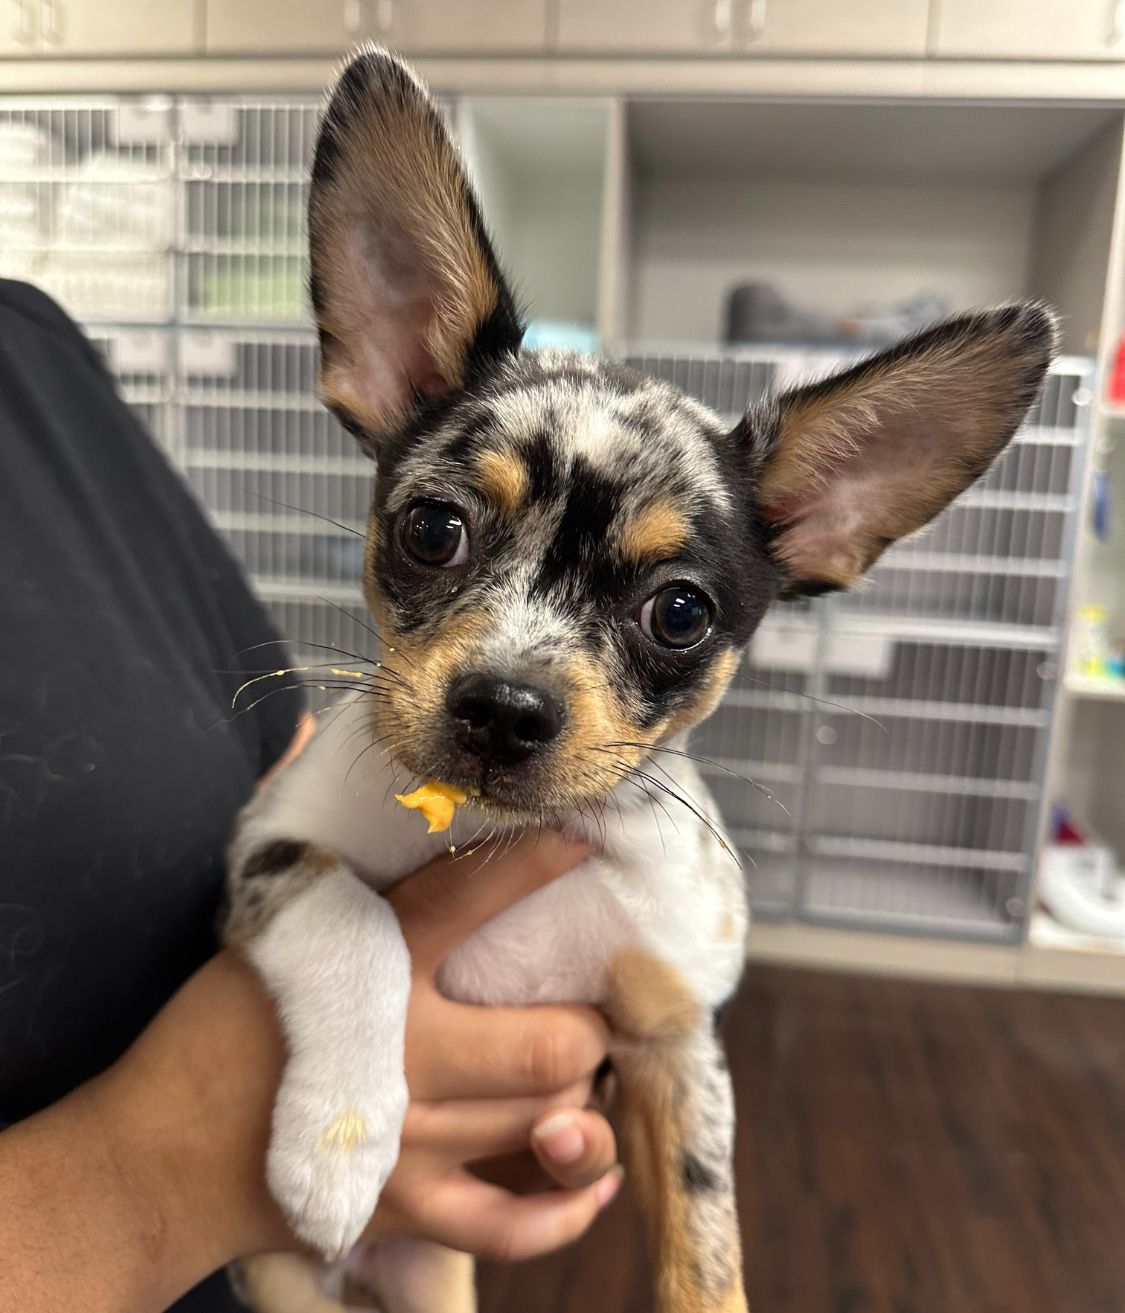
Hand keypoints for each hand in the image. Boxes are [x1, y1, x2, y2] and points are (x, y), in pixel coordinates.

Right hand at [7, 829, 619, 1312]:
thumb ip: (314, 848)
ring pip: (545, 1119)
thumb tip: (320, 737)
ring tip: (577, 1071)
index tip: (583, 838)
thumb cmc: (217, 1029)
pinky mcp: (403, 1208)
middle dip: (590, 1026)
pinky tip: (588, 1176)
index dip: (538, 861)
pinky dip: (561, 1209)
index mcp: (370, 967)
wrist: (159, 1153)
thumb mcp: (264, 926)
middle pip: (552, 1042)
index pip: (471, 895)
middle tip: (587, 1008)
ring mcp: (411, 1141)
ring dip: (578, 1094)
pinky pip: (507, 1222)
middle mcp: (406, 1053)